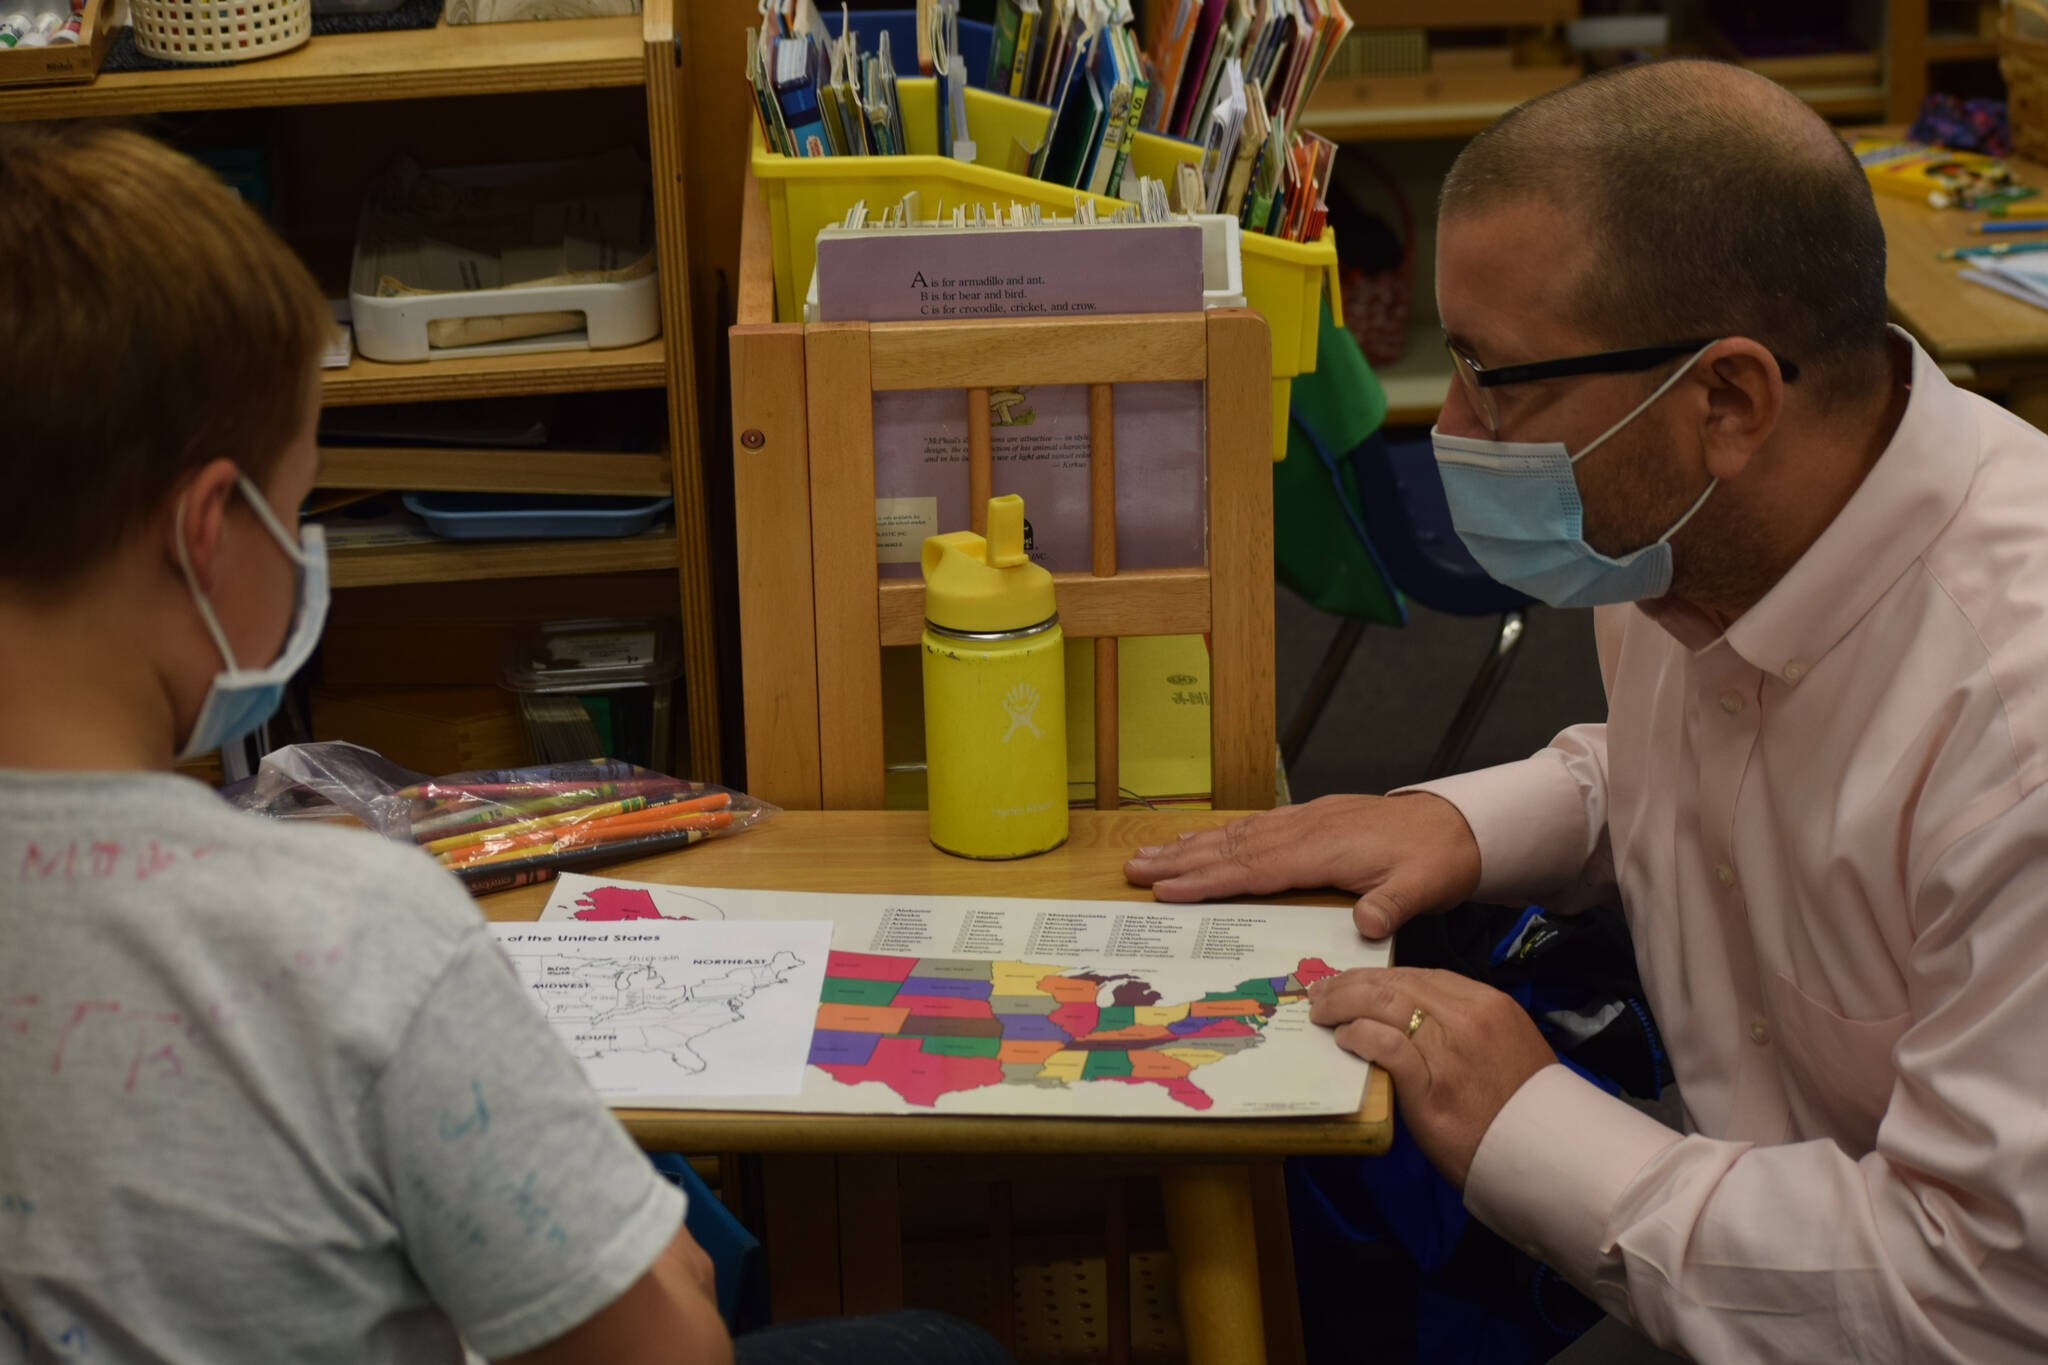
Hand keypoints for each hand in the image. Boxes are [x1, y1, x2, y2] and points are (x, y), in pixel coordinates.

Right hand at [1123, 793, 1482, 938]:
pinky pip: (1253, 826)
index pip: (1255, 868)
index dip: (1209, 880)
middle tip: (1133, 869)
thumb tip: (1365, 925)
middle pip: (1232, 847)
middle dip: (1180, 861)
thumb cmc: (1437, 860)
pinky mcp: (1309, 817)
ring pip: (1236, 833)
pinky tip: (1200, 839)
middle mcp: (1306, 829)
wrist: (1457, 824)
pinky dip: (1219, 833)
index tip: (1168, 890)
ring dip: (1190, 845)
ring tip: (1149, 854)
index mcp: (1325, 849)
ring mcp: (1305, 820)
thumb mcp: (1424, 888)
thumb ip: (1391, 906)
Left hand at [1309, 966, 1555, 1188]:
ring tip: (1322, 1011)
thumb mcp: (1504, 1044)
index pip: (1420, 975)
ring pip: (1384, 1006)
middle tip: (1323, 993)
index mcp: (1487, 1003)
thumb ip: (1464, 1025)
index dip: (1379, 976)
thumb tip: (1412, 1017)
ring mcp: (1449, 1051)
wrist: (1544, 1153)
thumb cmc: (1520, 1104)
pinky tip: (1344, 1038)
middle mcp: (1468, 1018)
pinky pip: (1386, 1046)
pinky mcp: (1431, 1087)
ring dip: (1344, 1004)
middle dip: (1352, 984)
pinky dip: (1359, 1036)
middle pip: (1395, 985)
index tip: (1353, 982)